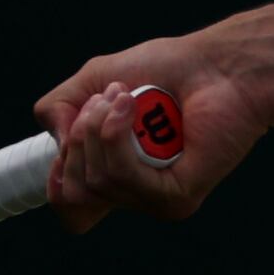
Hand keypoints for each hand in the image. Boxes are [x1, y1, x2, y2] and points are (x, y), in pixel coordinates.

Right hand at [28, 43, 265, 232]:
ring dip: (98, 130)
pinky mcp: (176, 197)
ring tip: (125, 100)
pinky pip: (122, 178)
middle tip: (107, 101)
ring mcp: (155, 198)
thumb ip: (59, 110)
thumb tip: (58, 148)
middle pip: (74, 194)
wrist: (217, 64)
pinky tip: (132, 110)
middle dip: (78, 139)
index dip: (56, 182)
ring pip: (94, 183)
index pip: (73, 210)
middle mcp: (136, 192)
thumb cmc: (169, 69)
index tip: (66, 142)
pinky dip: (117, 137)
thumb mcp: (95, 81)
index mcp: (117, 172)